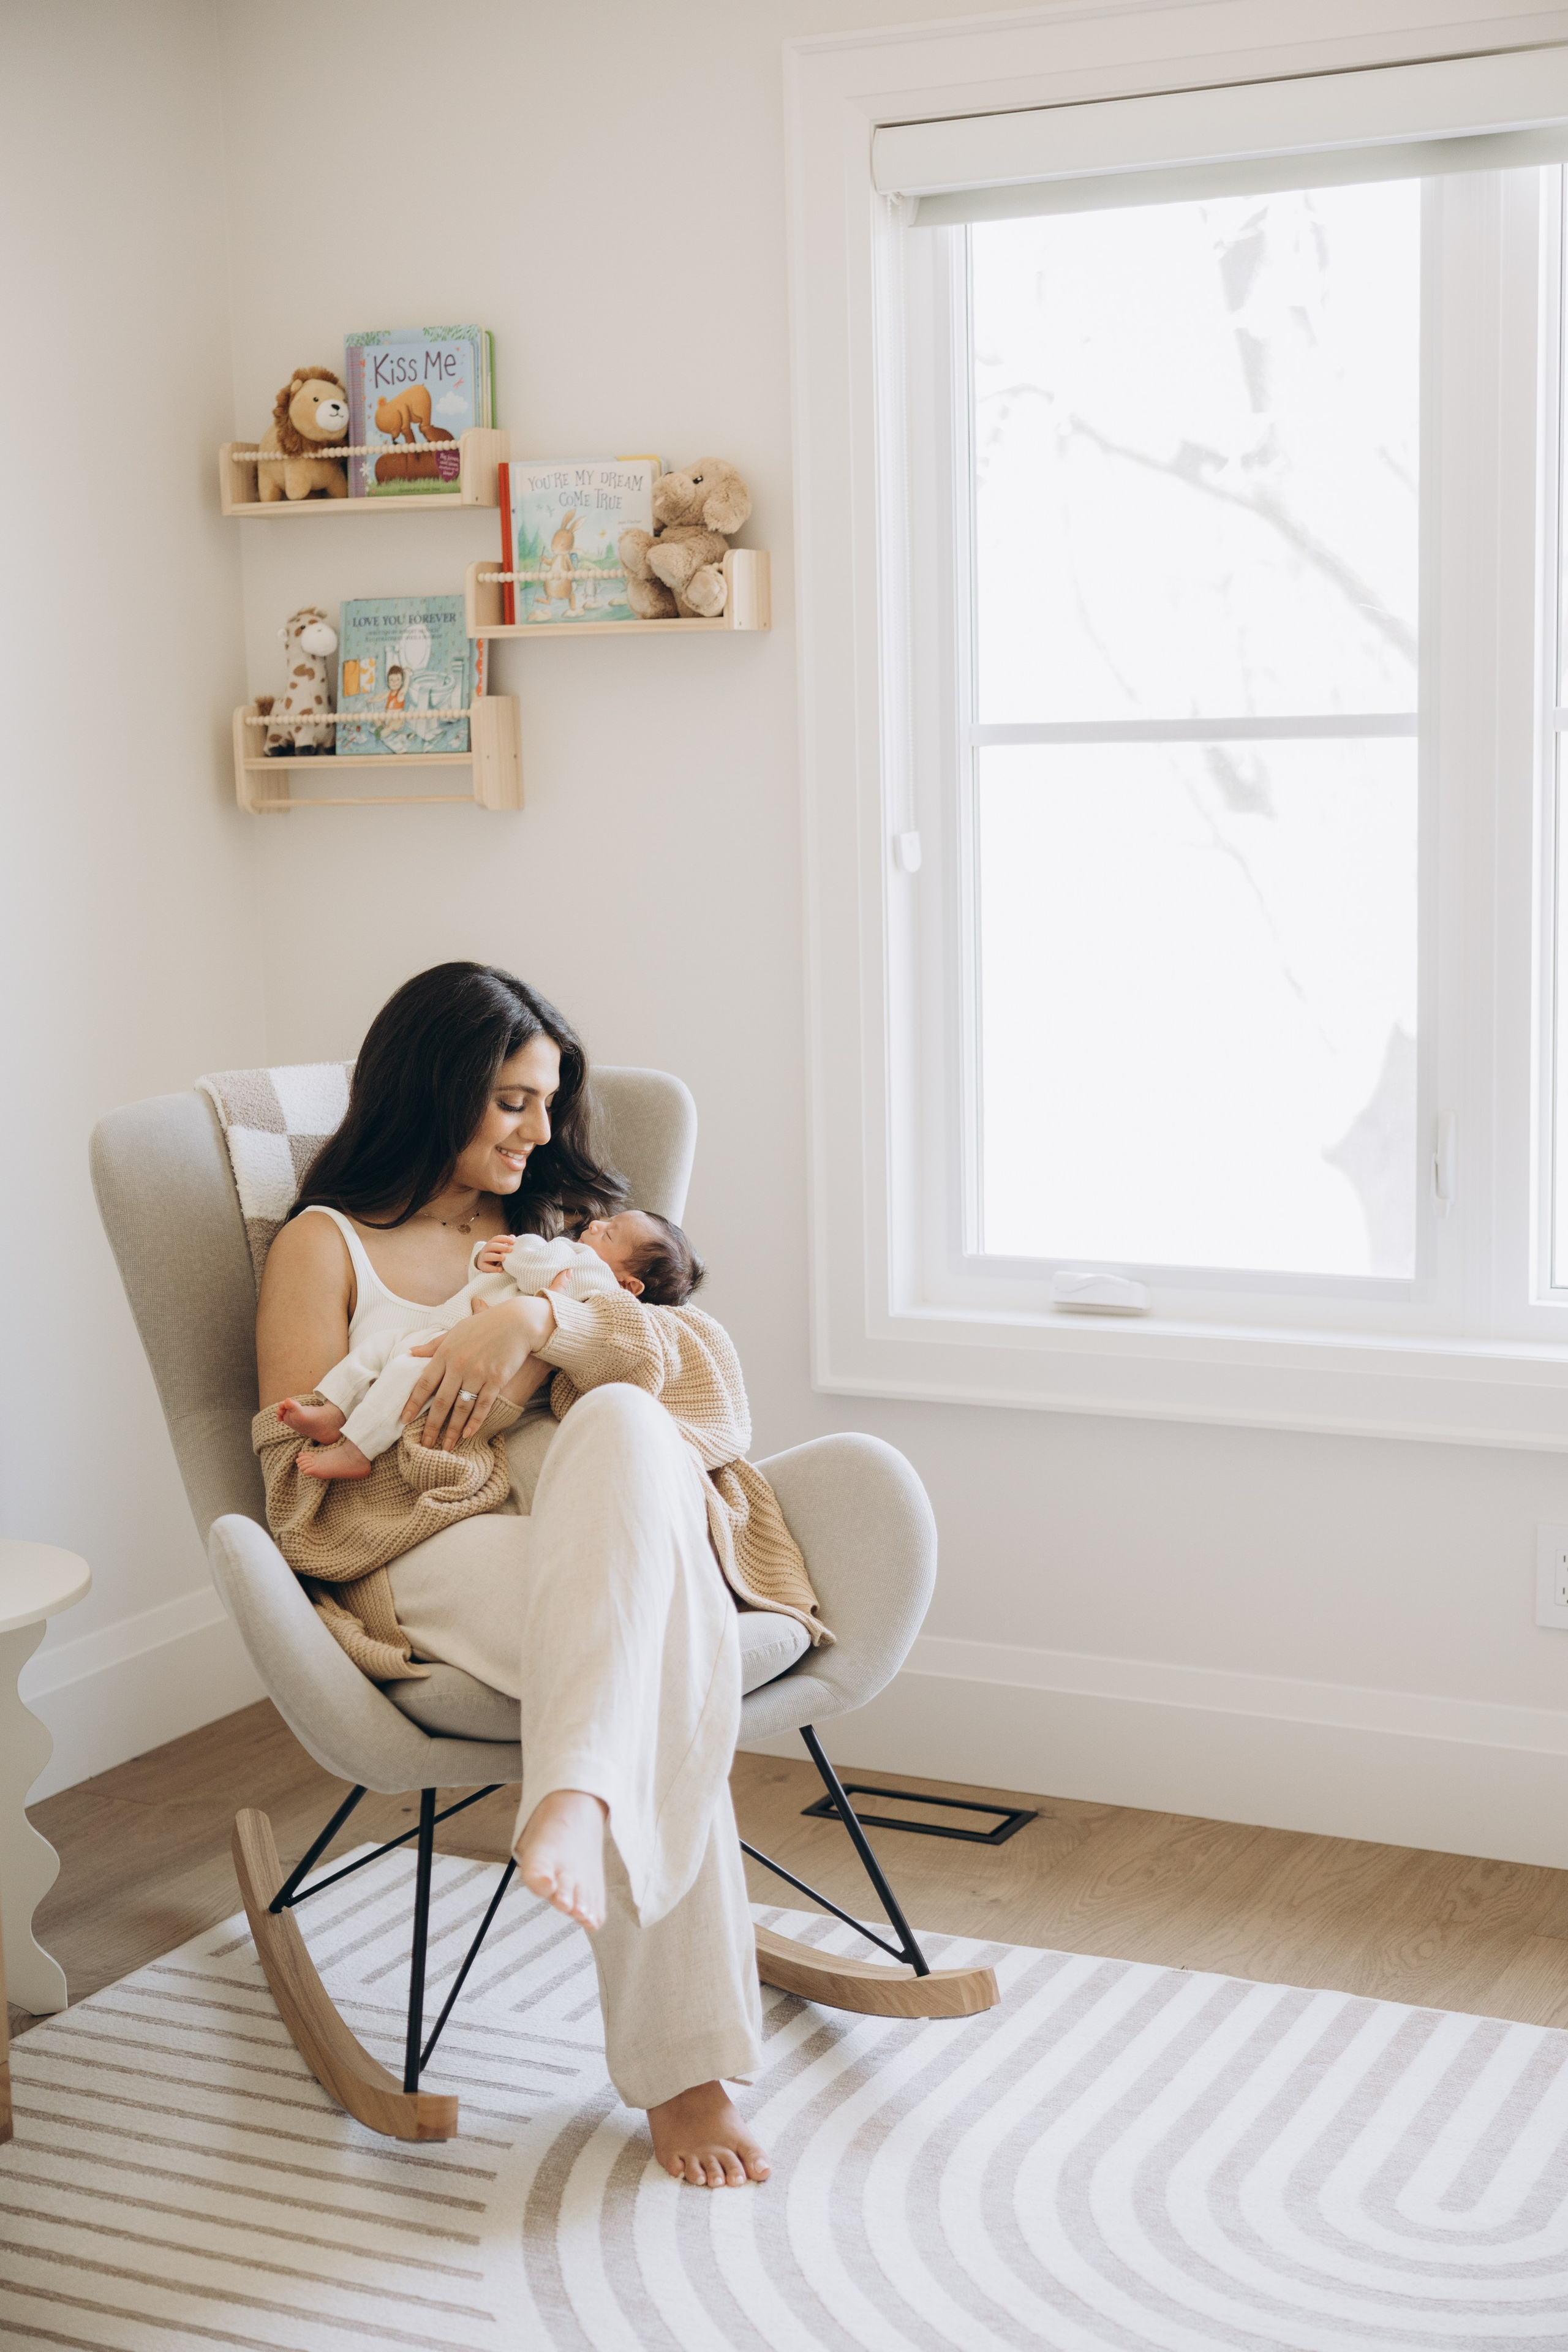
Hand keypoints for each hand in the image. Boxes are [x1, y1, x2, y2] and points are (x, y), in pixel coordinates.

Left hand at [403, 1294, 556, 1448]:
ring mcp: (478, 1373)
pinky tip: (468, 1434)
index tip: (404, 1420)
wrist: (518, 1321)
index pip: (424, 1383)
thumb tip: (411, 1352)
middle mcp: (459, 1365)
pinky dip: (475, 1422)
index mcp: (446, 1353)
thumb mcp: (456, 1331)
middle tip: (424, 1444)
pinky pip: (483, 1405)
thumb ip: (434, 1345)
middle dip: (431, 1426)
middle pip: (441, 1401)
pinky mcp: (496, 1379)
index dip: (413, 1404)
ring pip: (461, 1407)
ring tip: (446, 1446)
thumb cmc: (485, 1324)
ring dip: (452, 1429)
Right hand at [475, 1233, 512, 1271]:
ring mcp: (483, 1257)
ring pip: (488, 1256)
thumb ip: (506, 1243)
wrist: (482, 1262)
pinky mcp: (482, 1266)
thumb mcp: (499, 1247)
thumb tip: (513, 1237)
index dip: (505, 1239)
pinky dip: (493, 1269)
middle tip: (510, 1250)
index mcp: (491, 1243)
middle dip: (501, 1247)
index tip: (514, 1242)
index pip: (497, 1238)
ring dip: (496, 1257)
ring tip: (504, 1258)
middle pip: (492, 1246)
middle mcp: (486, 1249)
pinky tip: (501, 1270)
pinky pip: (486, 1267)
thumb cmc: (494, 1253)